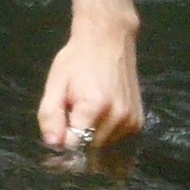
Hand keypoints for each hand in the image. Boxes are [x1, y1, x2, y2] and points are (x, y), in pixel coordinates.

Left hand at [37, 14, 142, 149]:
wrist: (108, 39)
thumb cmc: (78, 59)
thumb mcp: (56, 81)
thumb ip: (50, 114)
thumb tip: (53, 144)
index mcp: (95, 107)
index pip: (74, 144)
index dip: (63, 139)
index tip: (59, 127)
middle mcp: (118, 118)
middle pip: (89, 149)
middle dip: (78, 138)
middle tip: (73, 114)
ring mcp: (131, 123)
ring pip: (104, 150)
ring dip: (92, 139)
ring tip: (88, 113)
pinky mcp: (138, 123)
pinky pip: (118, 144)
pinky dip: (106, 137)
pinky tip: (101, 117)